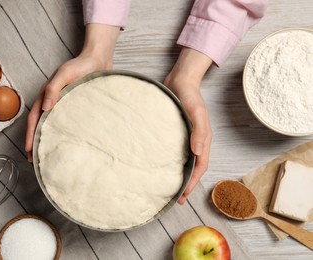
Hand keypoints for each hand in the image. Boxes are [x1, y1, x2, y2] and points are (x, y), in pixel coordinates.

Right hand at [25, 24, 119, 160]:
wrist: (99, 59)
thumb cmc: (81, 65)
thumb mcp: (64, 74)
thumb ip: (53, 89)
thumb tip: (44, 109)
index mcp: (46, 96)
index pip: (34, 119)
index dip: (30, 135)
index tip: (29, 151)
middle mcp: (53, 102)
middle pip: (41, 125)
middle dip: (37, 142)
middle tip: (37, 160)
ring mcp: (65, 105)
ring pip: (53, 125)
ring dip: (49, 139)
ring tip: (50, 155)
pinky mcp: (77, 107)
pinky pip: (68, 123)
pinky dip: (65, 134)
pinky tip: (70, 143)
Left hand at [164, 48, 212, 203]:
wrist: (180, 80)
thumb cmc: (190, 94)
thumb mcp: (196, 111)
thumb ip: (199, 131)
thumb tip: (197, 152)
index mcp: (203, 139)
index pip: (200, 166)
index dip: (192, 182)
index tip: (182, 194)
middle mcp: (195, 141)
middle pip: (192, 167)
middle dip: (186, 183)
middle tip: (175, 197)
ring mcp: (185, 137)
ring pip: (183, 161)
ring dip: (178, 174)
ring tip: (168, 186)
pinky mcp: (175, 132)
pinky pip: (174, 151)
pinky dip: (169, 161)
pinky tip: (159, 166)